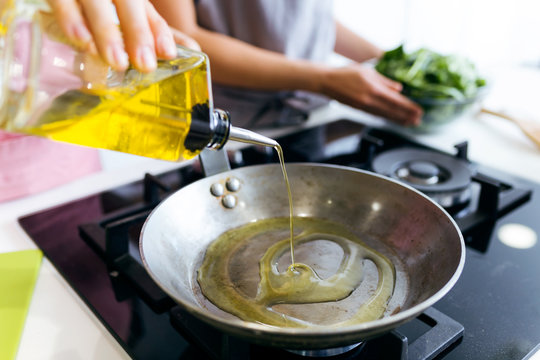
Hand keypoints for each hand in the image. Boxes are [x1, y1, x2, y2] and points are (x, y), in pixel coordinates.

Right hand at [47, 0, 197, 71]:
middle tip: (145, 64)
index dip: (157, 30)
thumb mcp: (127, 10)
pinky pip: (61, 0)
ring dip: (107, 31)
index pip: (145, 8)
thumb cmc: (101, 3)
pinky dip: (70, 19)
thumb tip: (194, 49)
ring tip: (117, 62)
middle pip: (127, 1)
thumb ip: (152, 28)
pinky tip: (81, 42)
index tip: (168, 54)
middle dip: (137, 32)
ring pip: (95, 1)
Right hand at [320, 64, 422, 125]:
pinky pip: (376, 114)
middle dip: (406, 116)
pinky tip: (392, 119)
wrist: (327, 81)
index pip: (396, 100)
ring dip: (397, 119)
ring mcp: (364, 106)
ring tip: (409, 123)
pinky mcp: (359, 109)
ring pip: (384, 115)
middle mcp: (370, 100)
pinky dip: (386, 117)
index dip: (408, 107)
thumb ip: (384, 81)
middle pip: (392, 111)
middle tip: (418, 121)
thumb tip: (398, 88)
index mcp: (374, 89)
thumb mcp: (368, 72)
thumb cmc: (347, 73)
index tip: (418, 111)